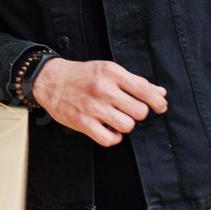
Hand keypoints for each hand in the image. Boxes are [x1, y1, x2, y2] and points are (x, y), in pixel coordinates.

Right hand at [30, 58, 166, 145]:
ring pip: (127, 126)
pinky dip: (113, 137)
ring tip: (116, 119)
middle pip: (139, 112)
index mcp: (112, 73)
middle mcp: (103, 89)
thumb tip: (160, 92)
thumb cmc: (82, 75)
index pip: (145, 90)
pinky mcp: (83, 123)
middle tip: (128, 110)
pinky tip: (108, 128)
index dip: (158, 102)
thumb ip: (134, 81)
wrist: (50, 80)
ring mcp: (93, 107)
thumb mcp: (108, 70)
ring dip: (125, 125)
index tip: (160, 107)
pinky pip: (110, 139)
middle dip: (137, 113)